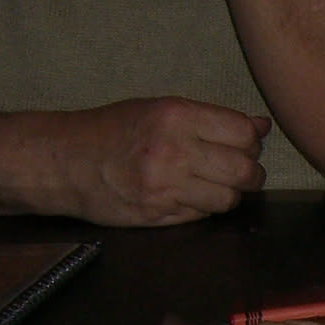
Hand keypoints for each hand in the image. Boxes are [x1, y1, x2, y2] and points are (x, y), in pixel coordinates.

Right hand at [48, 97, 269, 225]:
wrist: (64, 161)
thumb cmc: (111, 130)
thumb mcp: (158, 109)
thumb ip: (210, 118)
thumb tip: (260, 126)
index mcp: (176, 116)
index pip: (243, 133)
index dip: (253, 141)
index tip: (248, 143)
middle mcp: (175, 151)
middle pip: (244, 170)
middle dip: (251, 172)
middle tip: (241, 170)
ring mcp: (167, 186)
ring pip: (229, 198)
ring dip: (230, 194)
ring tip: (215, 184)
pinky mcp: (159, 214)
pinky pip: (204, 215)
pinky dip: (205, 207)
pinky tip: (191, 195)